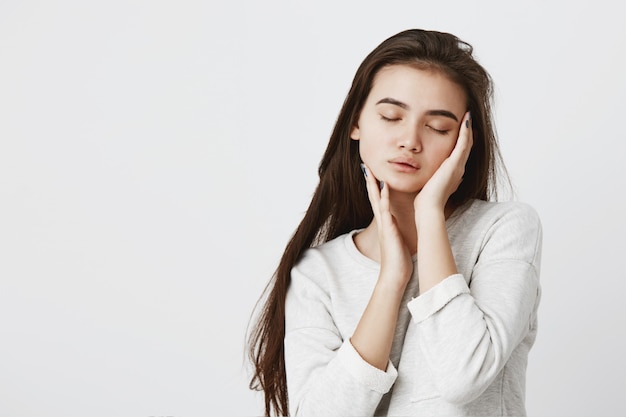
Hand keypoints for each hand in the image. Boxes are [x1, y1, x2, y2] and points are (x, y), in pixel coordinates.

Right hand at [361, 164, 412, 289]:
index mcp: (386, 224)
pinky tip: (384, 188)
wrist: (394, 276)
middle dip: (370, 182)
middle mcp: (382, 222)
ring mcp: (384, 225)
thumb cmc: (398, 261)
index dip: (376, 188)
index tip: (374, 174)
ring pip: (376, 201)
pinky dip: (383, 198)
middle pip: (373, 197)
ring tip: (370, 171)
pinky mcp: (388, 230)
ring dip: (373, 186)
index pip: (379, 202)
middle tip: (366, 166)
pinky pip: (384, 211)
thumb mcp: (398, 242)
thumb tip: (399, 226)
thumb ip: (397, 232)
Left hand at [414, 111, 472, 217]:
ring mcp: (459, 165)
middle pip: (466, 147)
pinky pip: (463, 143)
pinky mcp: (455, 163)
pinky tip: (466, 120)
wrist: (429, 207)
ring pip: (467, 143)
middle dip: (468, 133)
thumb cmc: (427, 200)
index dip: (463, 142)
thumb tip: (445, 177)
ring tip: (469, 116)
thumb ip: (439, 180)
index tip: (463, 130)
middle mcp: (459, 168)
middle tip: (469, 119)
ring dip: (468, 129)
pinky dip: (465, 131)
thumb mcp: (433, 186)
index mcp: (454, 173)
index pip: (460, 154)